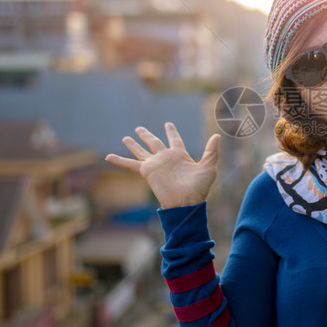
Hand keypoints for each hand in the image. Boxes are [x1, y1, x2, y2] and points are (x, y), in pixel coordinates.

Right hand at [105, 122, 220, 208]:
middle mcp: (166, 158)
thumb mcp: (209, 167)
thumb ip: (211, 151)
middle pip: (154, 142)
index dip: (171, 132)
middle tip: (139, 128)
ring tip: (126, 137)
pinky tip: (108, 157)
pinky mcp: (147, 171)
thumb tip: (217, 136)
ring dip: (134, 144)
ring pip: (142, 151)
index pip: (174, 140)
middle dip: (147, 135)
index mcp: (180, 155)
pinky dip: (119, 160)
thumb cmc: (199, 188)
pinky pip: (130, 164)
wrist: (186, 202)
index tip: (168, 124)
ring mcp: (155, 164)